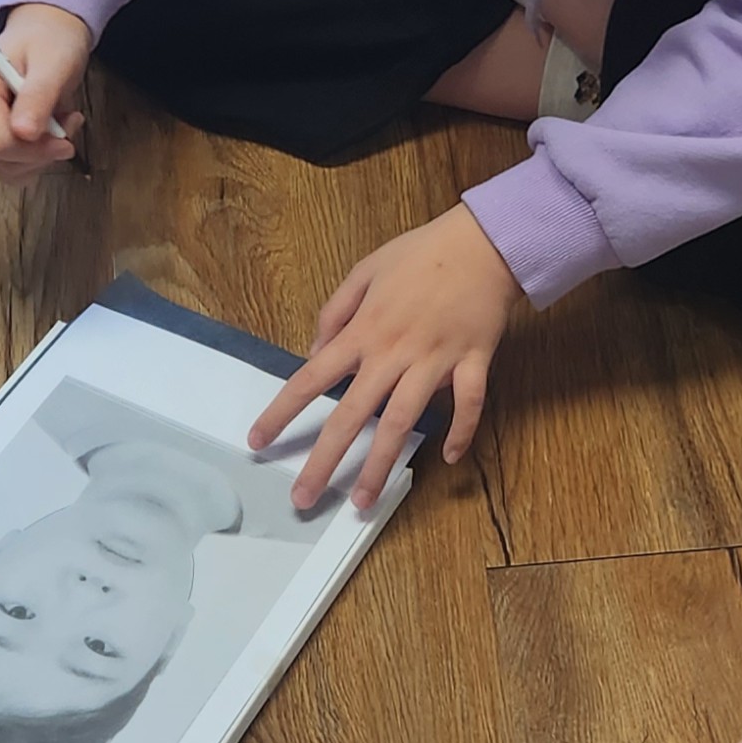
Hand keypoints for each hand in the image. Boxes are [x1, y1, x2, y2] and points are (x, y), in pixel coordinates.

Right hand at [0, 4, 89, 184]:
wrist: (43, 37)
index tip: (65, 137)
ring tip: (56, 123)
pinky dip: (29, 159)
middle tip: (67, 124)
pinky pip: (3, 168)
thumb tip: (24, 133)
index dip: (37, 149)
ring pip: (2, 168)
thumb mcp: (53, 64)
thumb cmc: (49, 44)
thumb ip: (38, 96)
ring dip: (38, 156)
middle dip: (40, 151)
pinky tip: (42, 134)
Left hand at [249, 207, 518, 512]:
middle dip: (325, 460)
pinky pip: (468, 404)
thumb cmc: (422, 253)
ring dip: (382, 465)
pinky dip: (461, 432)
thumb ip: (336, 310)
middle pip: (352, 415)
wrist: (483, 241)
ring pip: (404, 422)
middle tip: (304, 498)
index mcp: (364, 330)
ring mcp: (435, 360)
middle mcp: (393, 352)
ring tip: (364, 501)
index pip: (312, 378)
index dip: (282, 412)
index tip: (258, 442)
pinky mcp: (473, 362)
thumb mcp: (366, 269)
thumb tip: (315, 348)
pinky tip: (449, 457)